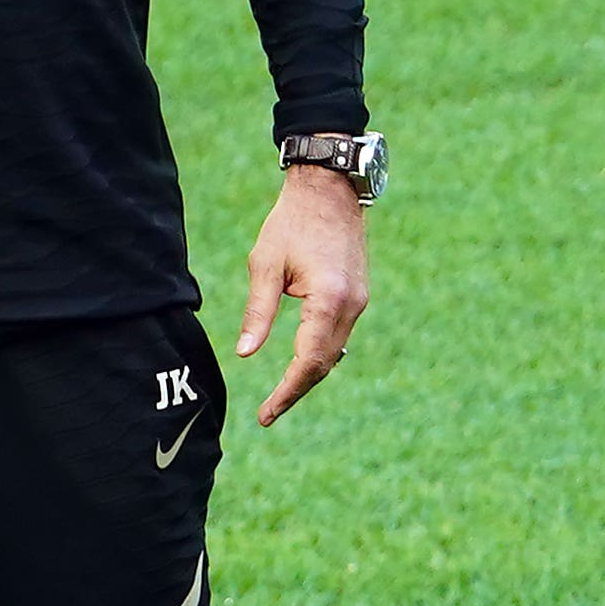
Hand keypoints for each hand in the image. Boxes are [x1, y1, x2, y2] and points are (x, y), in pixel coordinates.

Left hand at [231, 161, 371, 426]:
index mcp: (328, 300)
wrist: (329, 191)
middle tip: (268, 413)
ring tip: (280, 395)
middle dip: (296, 390)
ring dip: (309, 374)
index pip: (307, 362)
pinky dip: (320, 354)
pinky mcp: (357, 295)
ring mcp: (359, 301)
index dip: (287, 392)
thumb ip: (258, 312)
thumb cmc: (291, 222)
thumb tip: (245, 354)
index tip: (266, 414)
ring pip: (334, 353)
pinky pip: (339, 335)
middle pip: (324, 364)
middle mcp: (351, 306)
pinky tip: (300, 364)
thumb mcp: (265, 264)